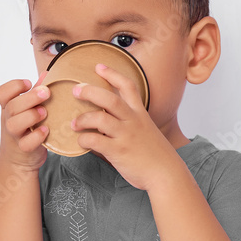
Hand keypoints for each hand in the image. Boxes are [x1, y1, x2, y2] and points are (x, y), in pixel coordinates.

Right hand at [0, 71, 50, 171]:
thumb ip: (36, 92)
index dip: (14, 86)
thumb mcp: (28, 109)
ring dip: (31, 116)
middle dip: (30, 97)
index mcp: (8, 107)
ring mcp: (15, 135)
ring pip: (14, 124)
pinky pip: (26, 143)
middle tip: (46, 93)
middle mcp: (9, 120)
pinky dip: (36, 136)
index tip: (28, 83)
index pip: (1, 93)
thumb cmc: (26, 129)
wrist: (19, 160)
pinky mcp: (24, 149)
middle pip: (11, 106)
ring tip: (44, 112)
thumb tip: (47, 74)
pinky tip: (46, 130)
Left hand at [70, 63, 180, 190]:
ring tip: (74, 123)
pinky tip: (81, 142)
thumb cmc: (155, 154)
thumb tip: (106, 123)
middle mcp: (133, 121)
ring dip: (83, 118)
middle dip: (90, 91)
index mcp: (140, 113)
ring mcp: (126, 136)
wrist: (166, 174)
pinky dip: (84, 139)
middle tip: (76, 90)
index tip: (98, 67)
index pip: (128, 86)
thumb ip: (129, 123)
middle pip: (110, 99)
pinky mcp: (119, 151)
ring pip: (100, 118)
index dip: (112, 74)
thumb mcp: (146, 131)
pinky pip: (96, 141)